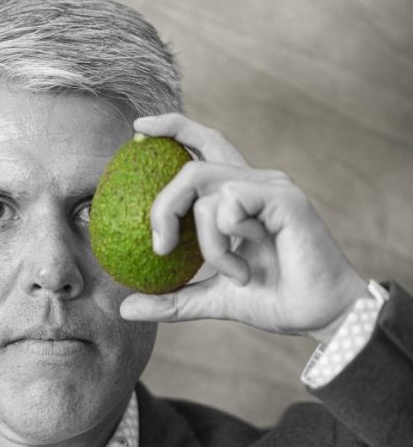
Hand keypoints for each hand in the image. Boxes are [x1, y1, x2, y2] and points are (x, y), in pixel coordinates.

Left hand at [119, 114, 367, 341]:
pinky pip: (228, 205)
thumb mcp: (212, 300)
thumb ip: (172, 299)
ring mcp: (269, 187)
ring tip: (231, 274)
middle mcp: (254, 183)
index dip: (172, 130)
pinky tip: (246, 270)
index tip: (137, 131)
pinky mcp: (283, 198)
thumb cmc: (275, 300)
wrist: (319, 316)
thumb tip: (126, 309)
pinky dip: (223, 244)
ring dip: (205, 242)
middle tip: (158, 245)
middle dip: (163, 203)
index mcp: (239, 196)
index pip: (204, 146)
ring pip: (203, 187)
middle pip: (192, 163)